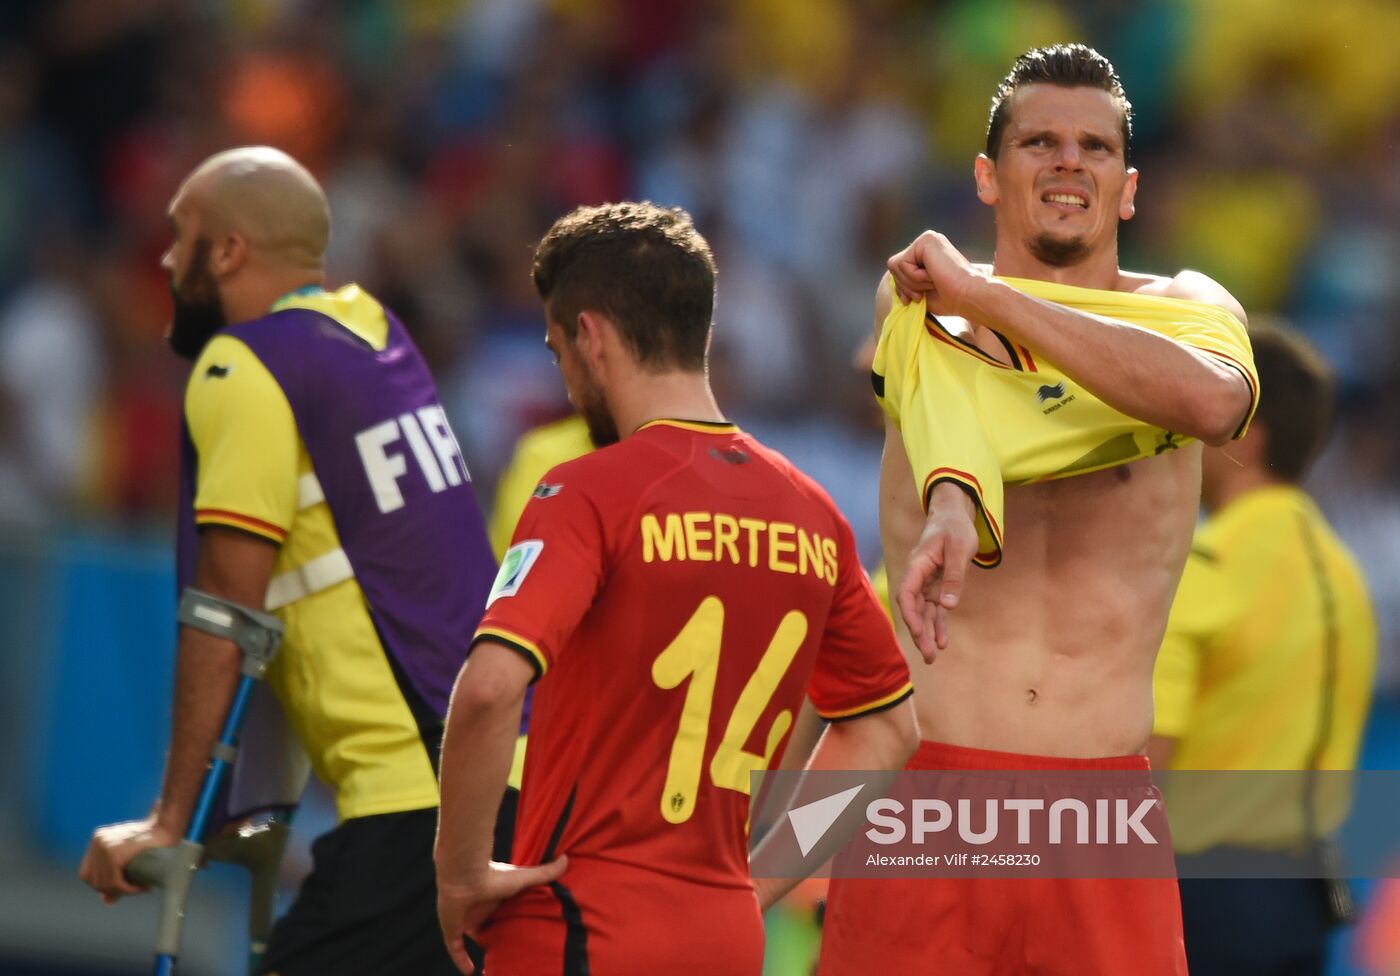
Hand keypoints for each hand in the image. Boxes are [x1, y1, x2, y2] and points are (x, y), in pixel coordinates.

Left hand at [78, 817, 178, 904]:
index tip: (121, 886)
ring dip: (122, 891)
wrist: (168, 825)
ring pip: (104, 883)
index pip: (88, 874)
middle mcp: (98, 841)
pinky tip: (141, 887)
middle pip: (93, 880)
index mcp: (98, 839)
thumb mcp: (131, 858)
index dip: (102, 885)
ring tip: (140, 888)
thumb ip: (116, 877)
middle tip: (134, 888)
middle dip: (113, 889)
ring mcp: (104, 846)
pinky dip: (127, 889)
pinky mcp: (114, 853)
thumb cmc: (154, 840)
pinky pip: (114, 881)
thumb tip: (106, 901)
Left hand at [437, 856, 568, 973]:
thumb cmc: (494, 875)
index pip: (505, 912)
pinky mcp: (453, 929)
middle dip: (499, 936)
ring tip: (496, 964)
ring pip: (475, 937)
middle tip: (513, 951)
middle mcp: (481, 909)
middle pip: (491, 926)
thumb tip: (567, 860)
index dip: (513, 921)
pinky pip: (455, 949)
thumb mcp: (523, 878)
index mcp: (496, 897)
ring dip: (483, 947)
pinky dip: (461, 960)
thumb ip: (544, 873)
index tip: (525, 931)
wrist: (465, 877)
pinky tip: (470, 971)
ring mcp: (465, 919)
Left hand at [887, 231, 984, 315]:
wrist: (967, 296)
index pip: (898, 268)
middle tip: (927, 289)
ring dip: (911, 282)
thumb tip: (891, 280)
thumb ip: (906, 282)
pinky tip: (933, 276)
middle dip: (906, 285)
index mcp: (927, 253)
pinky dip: (914, 277)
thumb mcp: (921, 291)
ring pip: (895, 265)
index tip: (917, 298)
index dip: (902, 287)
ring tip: (933, 281)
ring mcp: (926, 239)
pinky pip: (902, 264)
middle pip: (893, 266)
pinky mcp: (926, 240)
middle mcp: (926, 243)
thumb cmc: (950, 298)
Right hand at [897, 485, 977, 662]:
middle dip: (919, 632)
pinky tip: (942, 641)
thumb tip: (947, 605)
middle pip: (914, 608)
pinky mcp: (938, 584)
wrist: (954, 514)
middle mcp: (919, 576)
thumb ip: (953, 576)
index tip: (918, 632)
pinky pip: (936, 607)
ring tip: (932, 656)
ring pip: (924, 611)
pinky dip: (938, 623)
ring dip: (928, 632)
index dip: (910, 615)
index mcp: (918, 564)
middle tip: (928, 656)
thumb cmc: (955, 527)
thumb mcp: (959, 548)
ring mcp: (927, 581)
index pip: (907, 594)